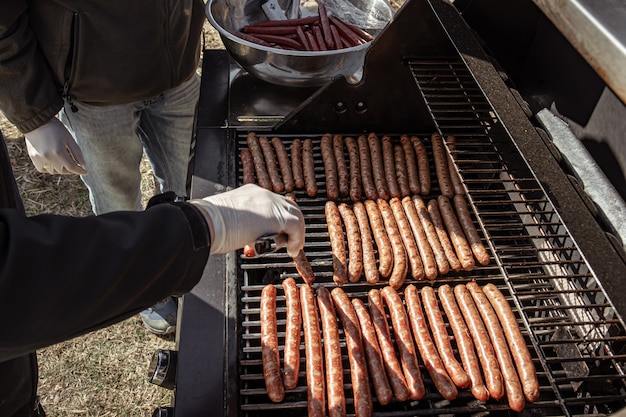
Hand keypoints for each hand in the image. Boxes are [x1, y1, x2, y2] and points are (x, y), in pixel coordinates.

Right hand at [25, 118, 87, 174]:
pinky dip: (49, 169)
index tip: (85, 172)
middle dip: (71, 170)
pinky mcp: (33, 157)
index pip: (72, 167)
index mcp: (59, 152)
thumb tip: (83, 165)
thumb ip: (76, 152)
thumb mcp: (69, 138)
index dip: (80, 171)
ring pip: (53, 171)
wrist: (36, 120)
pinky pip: (42, 169)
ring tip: (66, 164)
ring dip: (61, 170)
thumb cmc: (55, 127)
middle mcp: (48, 157)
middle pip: (63, 170)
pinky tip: (54, 164)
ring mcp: (39, 158)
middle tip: (76, 166)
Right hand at [189, 184, 304, 255]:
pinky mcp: (278, 217)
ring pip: (296, 216)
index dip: (280, 219)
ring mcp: (271, 204)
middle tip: (291, 241)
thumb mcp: (230, 218)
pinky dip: (297, 240)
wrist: (207, 222)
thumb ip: (244, 222)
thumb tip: (249, 236)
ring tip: (292, 247)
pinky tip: (291, 250)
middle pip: (289, 207)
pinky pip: (296, 227)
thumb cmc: (211, 224)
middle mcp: (264, 194)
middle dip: (293, 226)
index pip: (274, 203)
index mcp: (251, 192)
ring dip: (296, 234)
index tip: (280, 232)